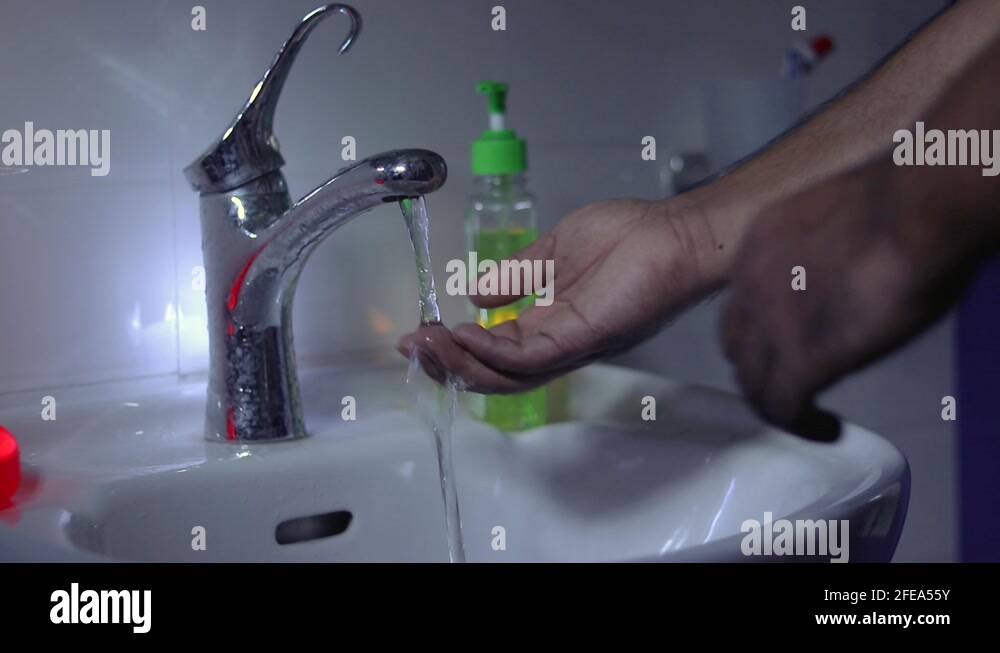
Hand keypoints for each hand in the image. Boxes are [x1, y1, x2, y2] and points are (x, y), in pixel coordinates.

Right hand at [398, 197, 725, 392]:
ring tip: (426, 342)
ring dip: (462, 361)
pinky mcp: (585, 337)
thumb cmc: (631, 235)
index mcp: (552, 322)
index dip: (456, 346)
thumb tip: (477, 292)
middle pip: (496, 371)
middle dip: (449, 363)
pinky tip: (463, 335)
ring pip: (508, 373)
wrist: (676, 232)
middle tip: (411, 346)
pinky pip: (531, 357)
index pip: (497, 348)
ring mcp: (572, 343)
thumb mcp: (557, 249)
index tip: (421, 330)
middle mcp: (559, 342)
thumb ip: (519, 274)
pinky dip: (492, 351)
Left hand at [721, 159, 977, 437]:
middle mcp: (749, 282)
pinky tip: (825, 428)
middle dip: (761, 369)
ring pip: (754, 381)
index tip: (787, 344)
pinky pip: (784, 407)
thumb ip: (823, 250)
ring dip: (778, 403)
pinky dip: (802, 424)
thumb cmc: (902, 199)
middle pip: (737, 345)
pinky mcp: (800, 358)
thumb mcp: (838, 218)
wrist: (917, 207)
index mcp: (759, 243)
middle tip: (792, 385)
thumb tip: (842, 268)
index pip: (740, 301)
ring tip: (808, 415)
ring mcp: (770, 323)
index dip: (761, 330)